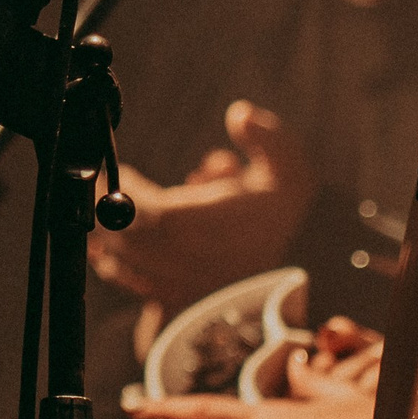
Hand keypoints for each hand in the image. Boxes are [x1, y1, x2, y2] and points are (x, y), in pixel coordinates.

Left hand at [89, 100, 314, 312]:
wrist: (317, 280)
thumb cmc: (298, 221)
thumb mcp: (292, 168)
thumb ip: (267, 136)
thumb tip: (240, 112)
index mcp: (199, 228)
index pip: (139, 211)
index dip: (121, 190)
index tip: (120, 168)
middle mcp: (183, 263)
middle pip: (122, 238)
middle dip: (105, 209)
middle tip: (100, 183)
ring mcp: (179, 288)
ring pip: (123, 266)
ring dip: (108, 237)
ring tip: (106, 211)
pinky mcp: (181, 306)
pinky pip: (136, 289)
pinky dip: (118, 267)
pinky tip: (110, 251)